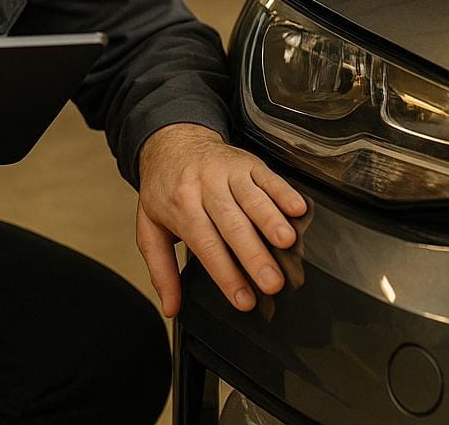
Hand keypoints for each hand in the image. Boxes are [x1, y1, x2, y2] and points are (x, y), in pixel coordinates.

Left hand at [135, 123, 306, 316]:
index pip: (205, 244)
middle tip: (273, 283)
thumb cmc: (165, 190)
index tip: (244, 300)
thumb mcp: (150, 227)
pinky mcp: (247, 163)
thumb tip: (171, 308)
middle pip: (231, 224)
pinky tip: (298, 208)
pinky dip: (284, 192)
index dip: (226, 274)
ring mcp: (227, 173)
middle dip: (253, 255)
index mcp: (180, 206)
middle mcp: (204, 188)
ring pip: (252, 199)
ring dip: (271, 221)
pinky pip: (268, 177)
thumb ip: (161, 269)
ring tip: (287, 244)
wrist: (172, 141)